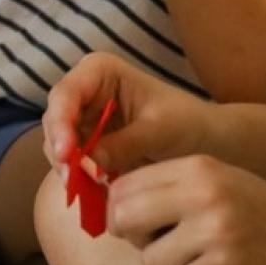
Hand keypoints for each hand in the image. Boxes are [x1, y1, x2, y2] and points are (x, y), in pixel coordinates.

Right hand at [44, 52, 212, 175]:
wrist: (209, 142)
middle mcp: (84, 90)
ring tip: (80, 190)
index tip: (66, 154)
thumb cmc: (189, 125)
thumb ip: (125, 144)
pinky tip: (88, 192)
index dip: (61, 123)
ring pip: (58, 141)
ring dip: (66, 166)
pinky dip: (77, 176)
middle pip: (56, 118)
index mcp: (100, 72)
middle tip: (71, 180)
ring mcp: (83, 117)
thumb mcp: (161, 131)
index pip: (67, 94)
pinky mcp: (87, 143)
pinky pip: (71, 160)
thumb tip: (88, 165)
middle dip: (60, 148)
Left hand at [109, 155, 265, 264]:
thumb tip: (105, 203)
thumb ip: (164, 186)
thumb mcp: (212, 183)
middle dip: (130, 235)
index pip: (124, 184)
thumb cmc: (251, 214)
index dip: (116, 207)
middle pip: (125, 216)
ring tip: (194, 255)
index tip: (127, 219)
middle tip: (149, 240)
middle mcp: (205, 195)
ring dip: (165, 264)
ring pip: (150, 258)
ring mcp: (216, 232)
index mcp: (197, 167)